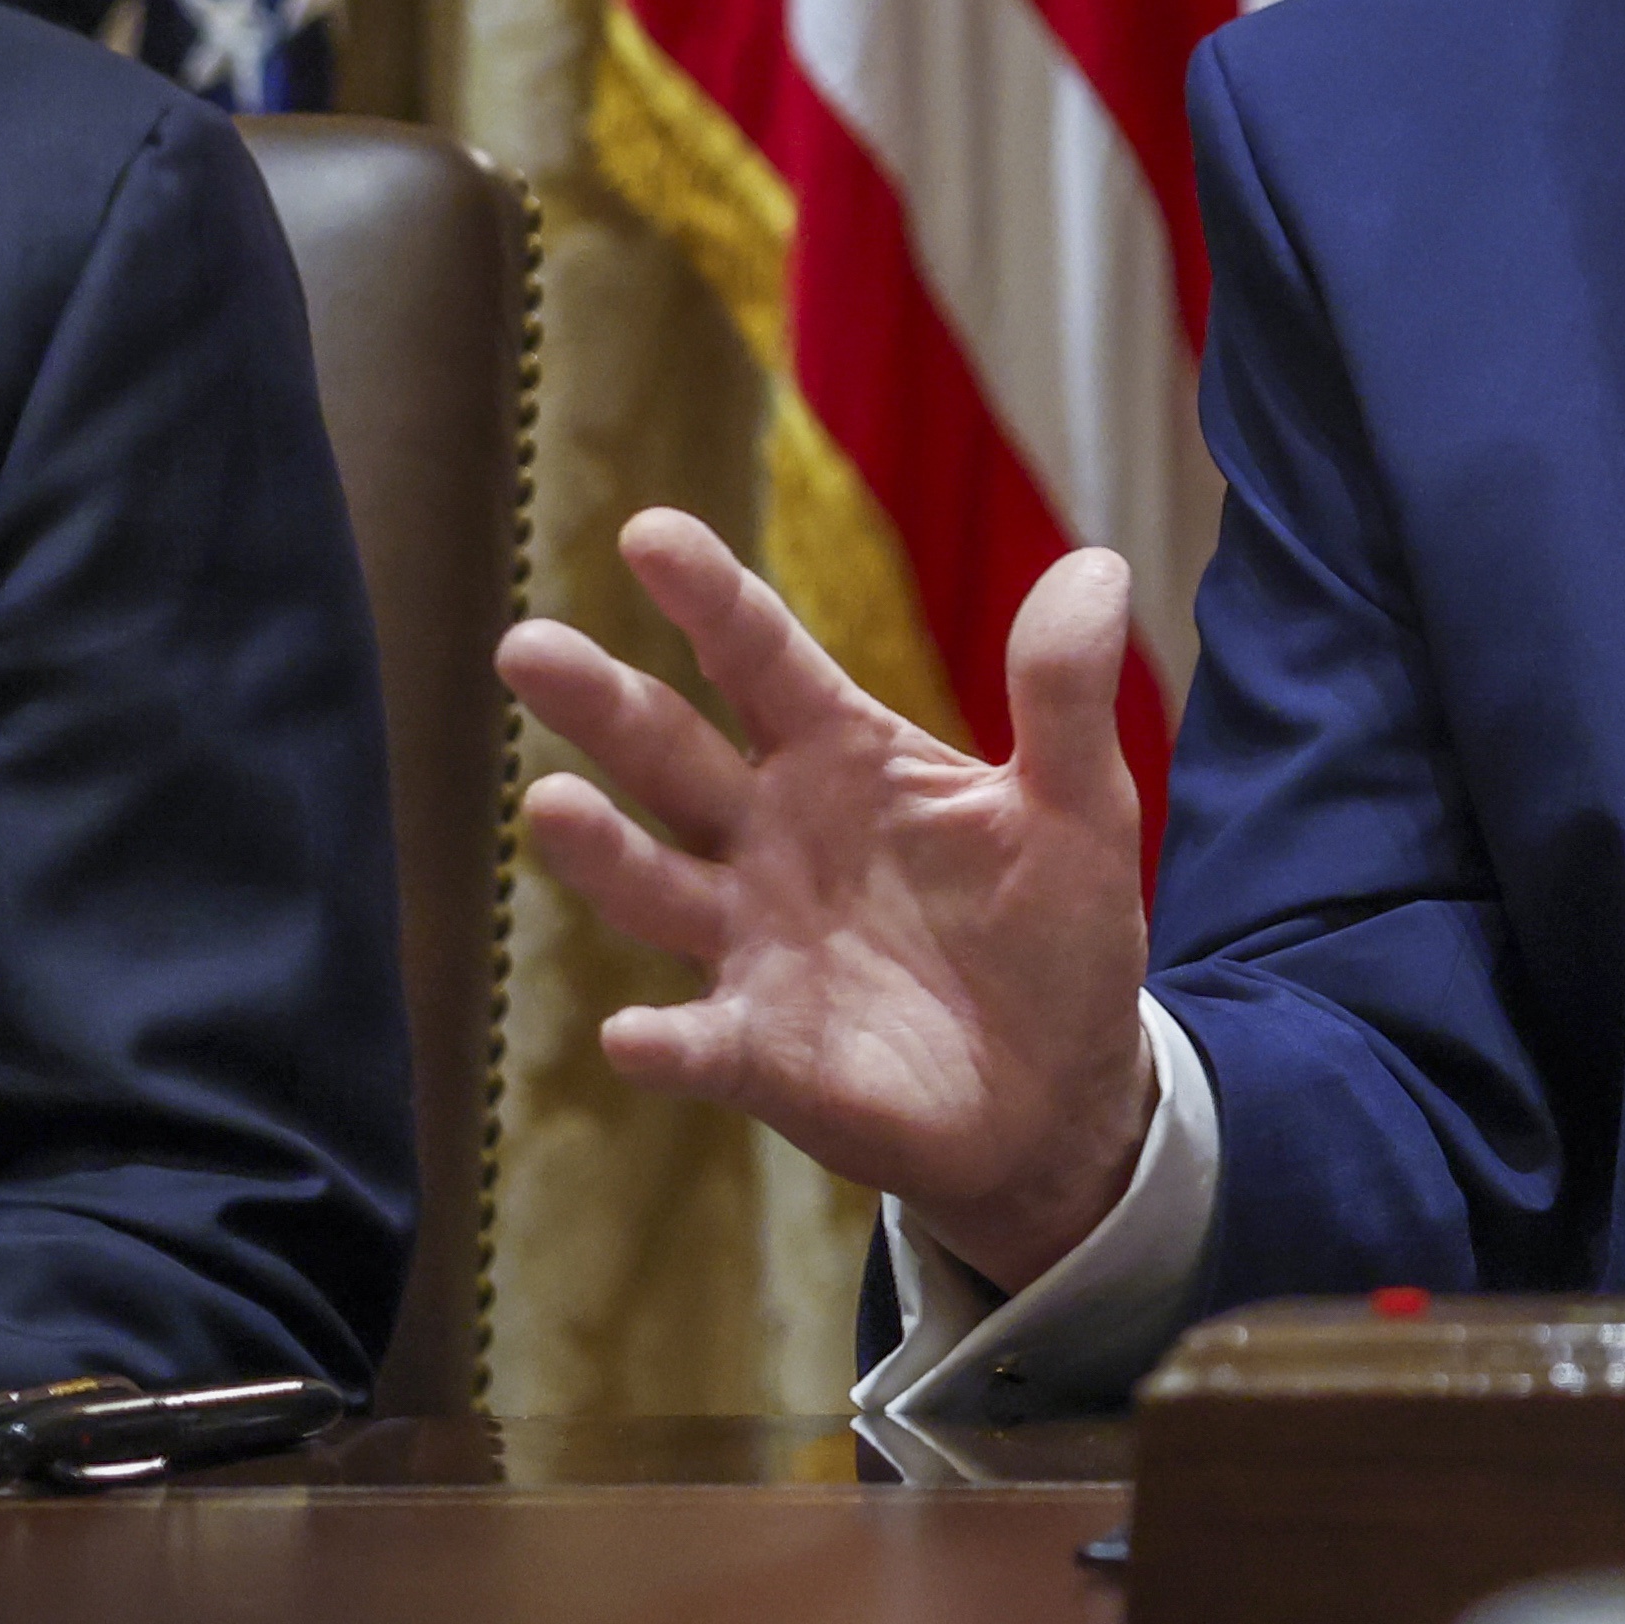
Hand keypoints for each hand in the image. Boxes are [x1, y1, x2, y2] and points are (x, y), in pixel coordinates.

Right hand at [505, 511, 1158, 1287]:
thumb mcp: (1078, 805)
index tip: (647, 532)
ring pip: (654, 885)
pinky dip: (664, 1042)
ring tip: (553, 804)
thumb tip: (1099, 563)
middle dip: (600, 701)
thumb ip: (1065, 694)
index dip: (708, 596)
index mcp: (841, 754)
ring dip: (602, 851)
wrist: (1061, 1091)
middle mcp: (770, 836)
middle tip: (526, 647)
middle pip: (670, 753)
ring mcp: (753, 944)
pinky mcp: (762, 1051)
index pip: (760, 656)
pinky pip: (700, 1045)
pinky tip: (632, 1035)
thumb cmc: (1051, 929)